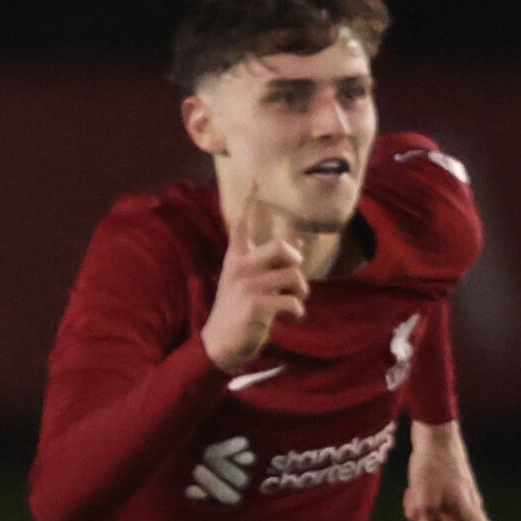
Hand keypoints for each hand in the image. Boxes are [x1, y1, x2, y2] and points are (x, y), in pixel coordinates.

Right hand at [203, 205, 309, 367]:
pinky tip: (292, 316)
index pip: (242, 225)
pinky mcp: (255, 304)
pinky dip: (297, 310)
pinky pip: (292, 300)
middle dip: (296, 260)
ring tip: (294, 301)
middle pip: (281, 248)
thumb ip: (274, 261)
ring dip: (301, 291)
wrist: (220, 343)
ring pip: (293, 276)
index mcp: (236, 259)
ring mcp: (247, 285)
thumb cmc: (239, 310)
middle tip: (294, 273)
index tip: (256, 177)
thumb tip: (300, 239)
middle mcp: (239, 267)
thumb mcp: (253, 282)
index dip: (250, 201)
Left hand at [406, 423, 505, 520]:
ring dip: (420, 516)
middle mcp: (469, 510)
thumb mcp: (424, 504)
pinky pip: (430, 507)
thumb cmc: (432, 469)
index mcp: (470, 515)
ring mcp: (458, 500)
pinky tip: (412, 489)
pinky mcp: (445, 489)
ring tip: (415, 497)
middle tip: (425, 517)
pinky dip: (418, 502)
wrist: (434, 435)